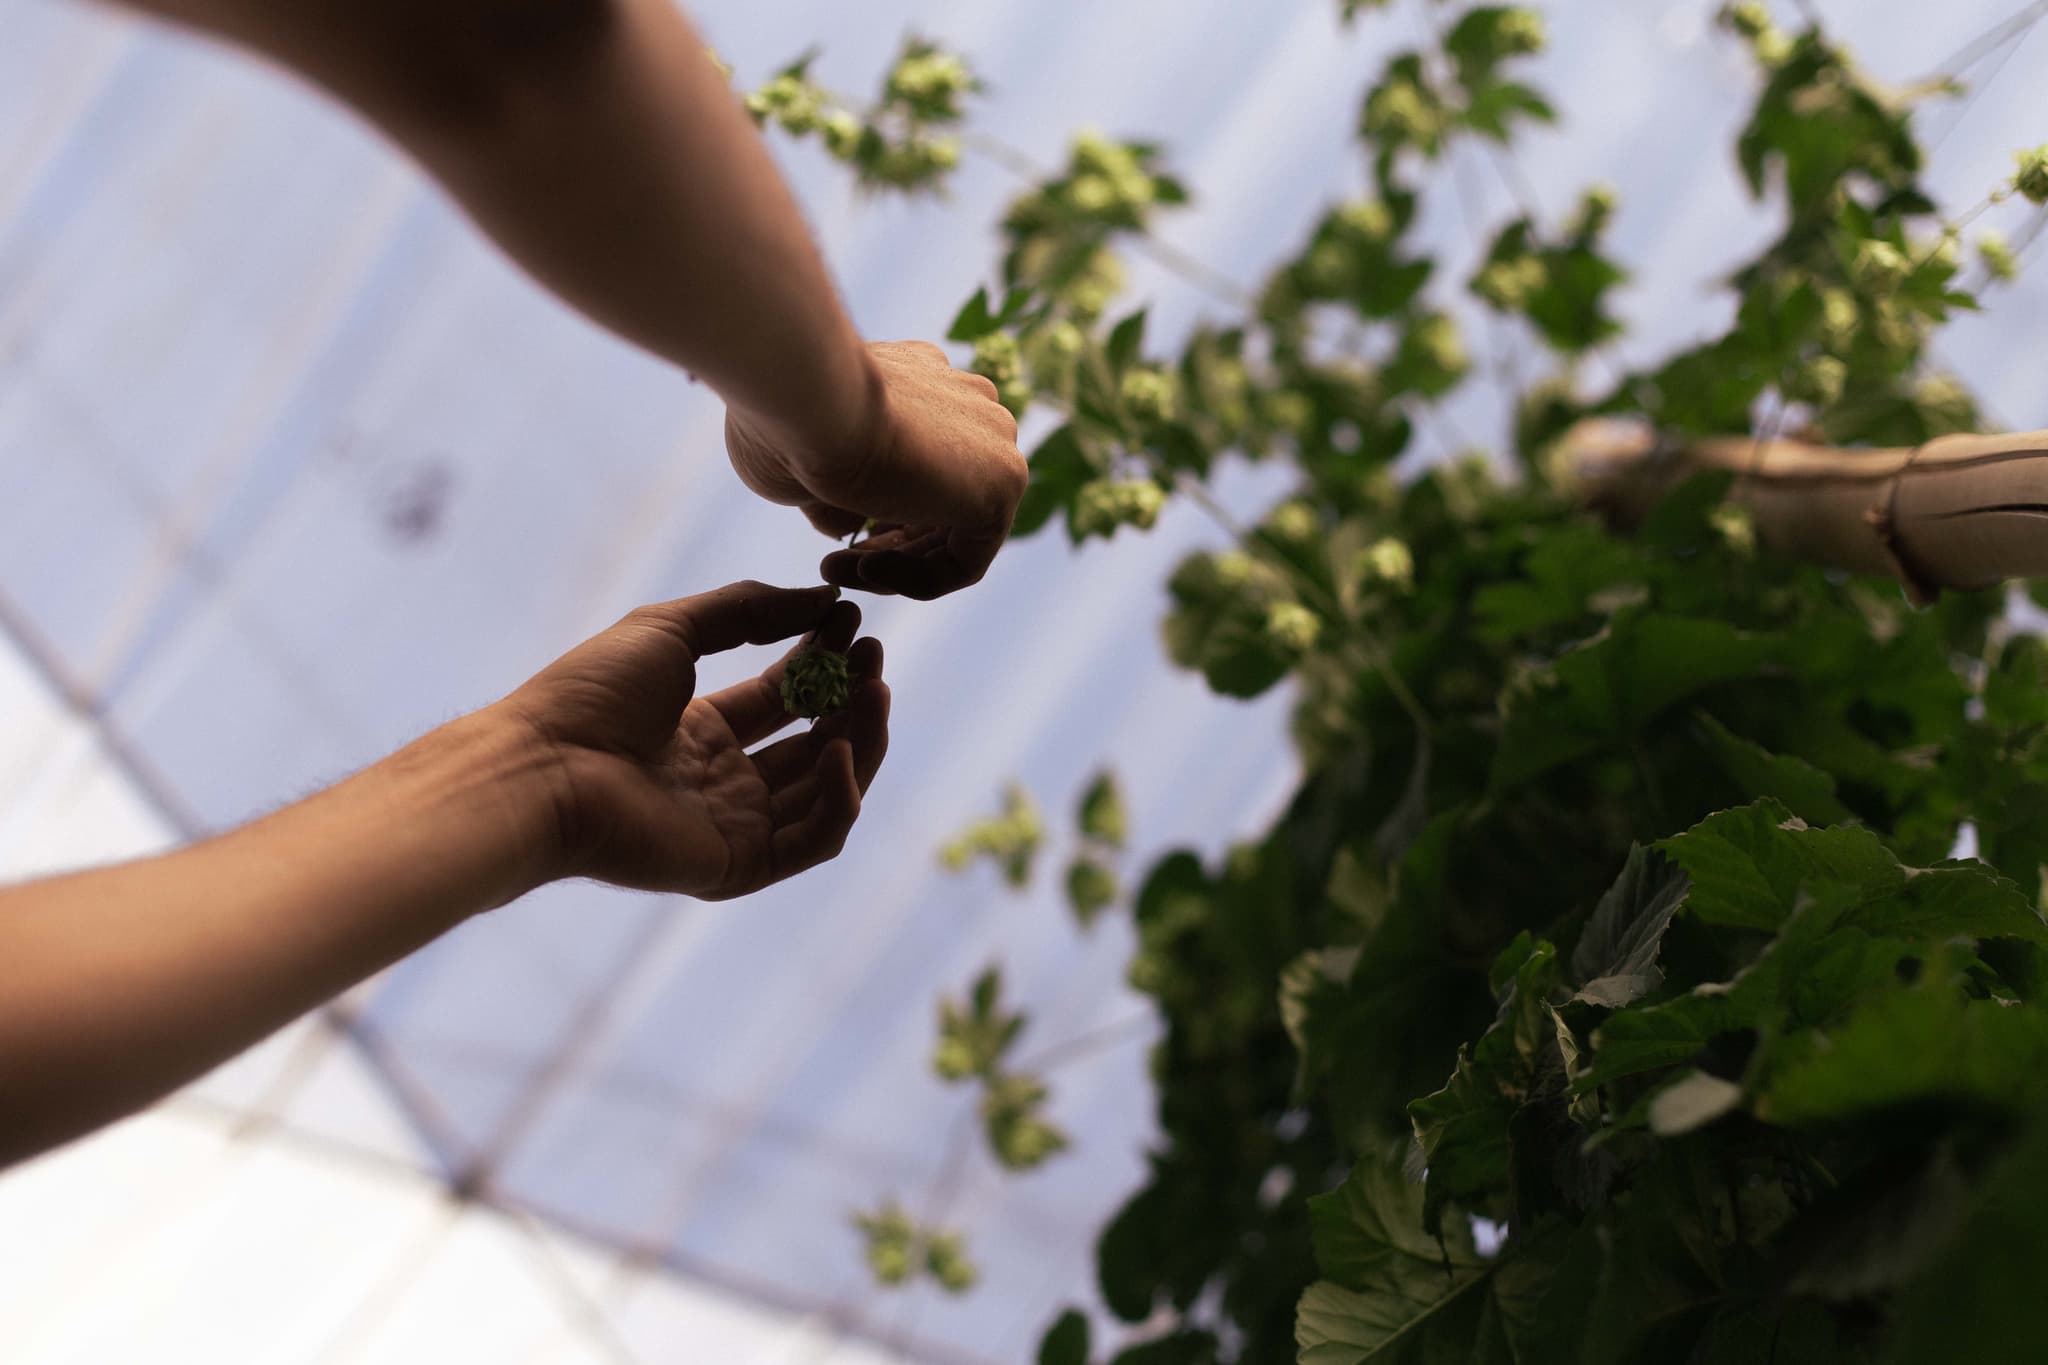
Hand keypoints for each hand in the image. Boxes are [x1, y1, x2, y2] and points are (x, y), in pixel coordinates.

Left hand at [498, 582, 887, 898]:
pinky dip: (839, 800)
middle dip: (850, 698)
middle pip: (812, 742)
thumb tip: (823, 599)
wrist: (544, 767)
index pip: (783, 696)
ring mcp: (732, 825)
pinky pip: (813, 841)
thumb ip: (747, 609)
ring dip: (860, 742)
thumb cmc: (591, 694)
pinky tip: (840, 753)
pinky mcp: (737, 865)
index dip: (821, 660)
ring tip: (874, 693)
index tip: (852, 622)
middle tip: (875, 658)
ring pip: (825, 791)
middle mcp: (721, 780)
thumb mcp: (672, 628)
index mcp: (699, 729)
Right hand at [725, 340, 1026, 598]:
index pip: (919, 464)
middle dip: (886, 544)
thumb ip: (834, 490)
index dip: (876, 517)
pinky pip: (966, 560)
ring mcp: (993, 439)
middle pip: (939, 499)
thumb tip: (844, 526)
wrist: (810, 396)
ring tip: (838, 571)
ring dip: (894, 566)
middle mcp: (966, 402)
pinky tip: (865, 570)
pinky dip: (916, 579)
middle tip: (835, 566)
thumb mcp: (801, 459)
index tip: (834, 543)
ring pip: (952, 532)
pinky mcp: (1003, 485)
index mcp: (924, 379)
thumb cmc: (786, 418)